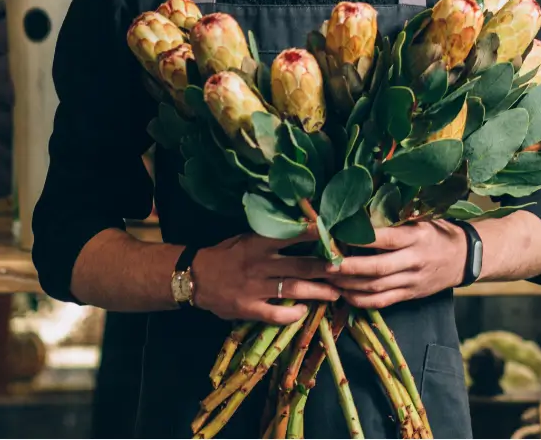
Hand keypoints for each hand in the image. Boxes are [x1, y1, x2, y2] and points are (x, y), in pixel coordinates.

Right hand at [193, 233, 338, 324]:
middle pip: (300, 266)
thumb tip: (300, 226)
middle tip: (347, 269)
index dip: (314, 235)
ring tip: (336, 294)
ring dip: (318, 292)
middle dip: (326, 268)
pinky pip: (276, 314)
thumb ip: (269, 235)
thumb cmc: (224, 254)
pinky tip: (305, 312)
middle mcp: (259, 265)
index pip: (291, 236)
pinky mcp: (249, 309)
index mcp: (258, 244)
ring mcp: (255, 288)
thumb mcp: (244, 237)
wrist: (194, 277)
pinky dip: (292, 314)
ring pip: (294, 290)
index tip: (335, 233)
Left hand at [326, 221, 466, 308]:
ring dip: (349, 285)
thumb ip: (393, 219)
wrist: (464, 258)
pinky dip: (360, 300)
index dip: (360, 238)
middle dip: (348, 267)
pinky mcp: (409, 295)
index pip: (386, 238)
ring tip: (328, 278)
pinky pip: (381, 302)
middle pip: (377, 268)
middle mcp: (414, 260)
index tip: (337, 235)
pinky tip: (344, 294)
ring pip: (376, 287)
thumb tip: (357, 212)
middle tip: (326, 264)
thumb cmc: (435, 232)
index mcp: (416, 237)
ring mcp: (412, 280)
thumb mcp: (420, 220)